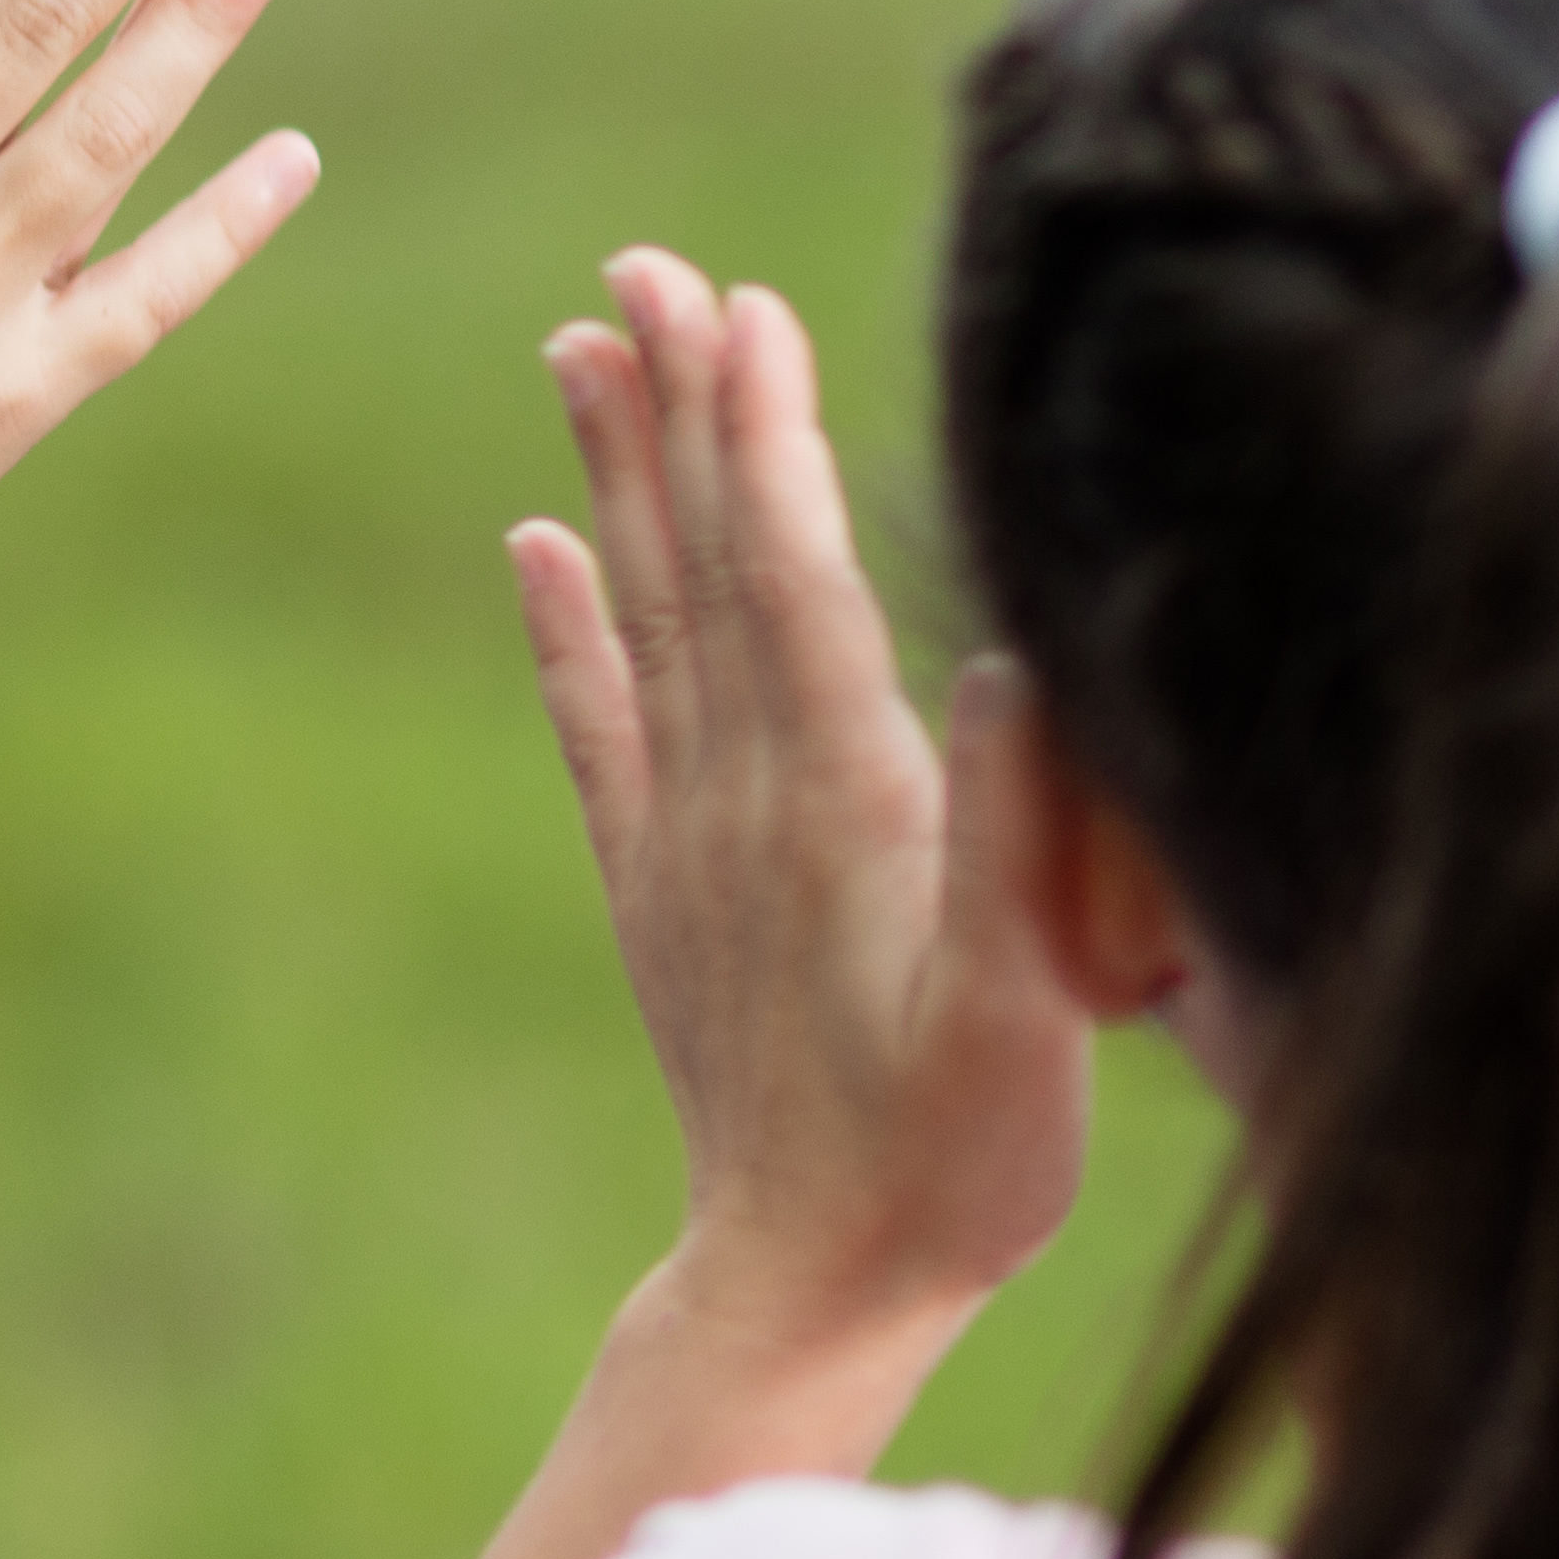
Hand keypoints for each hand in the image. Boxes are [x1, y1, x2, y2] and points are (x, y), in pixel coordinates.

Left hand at [509, 253, 1089, 1366]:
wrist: (807, 1291)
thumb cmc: (950, 1162)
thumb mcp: (1025, 1021)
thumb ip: (1022, 850)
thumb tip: (1017, 668)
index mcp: (842, 804)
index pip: (791, 581)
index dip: (767, 439)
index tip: (737, 304)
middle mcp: (745, 795)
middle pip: (705, 564)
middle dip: (682, 407)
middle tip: (641, 267)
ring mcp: (690, 838)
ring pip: (649, 615)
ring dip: (618, 475)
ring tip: (581, 344)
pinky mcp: (662, 888)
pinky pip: (603, 726)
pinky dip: (566, 625)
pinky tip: (534, 540)